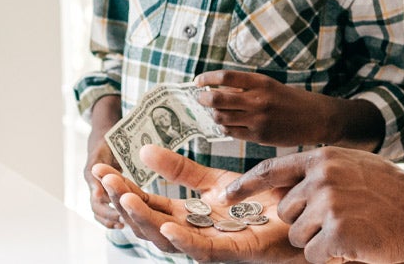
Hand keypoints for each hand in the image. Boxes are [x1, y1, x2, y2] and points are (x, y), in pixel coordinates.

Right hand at [85, 94, 124, 228]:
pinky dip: (109, 216)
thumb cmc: (108, 139)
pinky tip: (122, 222)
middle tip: (123, 222)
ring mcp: (94, 186)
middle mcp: (91, 181)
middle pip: (95, 206)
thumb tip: (101, 188)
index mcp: (92, 172)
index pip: (96, 195)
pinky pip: (101, 207)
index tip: (118, 215)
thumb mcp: (108, 145)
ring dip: (108, 219)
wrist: (102, 137)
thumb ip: (104, 162)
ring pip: (97, 209)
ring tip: (123, 225)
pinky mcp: (100, 189)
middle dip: (109, 216)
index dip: (106, 208)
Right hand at [93, 145, 303, 262]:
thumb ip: (180, 168)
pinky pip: (202, 250)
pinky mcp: (234, 253)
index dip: (122, 188)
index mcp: (187, 216)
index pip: (146, 203)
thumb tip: (143, 150)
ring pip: (167, 238)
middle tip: (103, 178)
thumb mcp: (215, 179)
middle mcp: (193, 233)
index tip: (100, 169)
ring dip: (143, 219)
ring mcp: (211, 245)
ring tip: (125, 198)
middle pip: (147, 223)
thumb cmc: (264, 201)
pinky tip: (167, 225)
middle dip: (122, 202)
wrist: (303, 212)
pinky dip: (182, 240)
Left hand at [194, 70, 352, 147]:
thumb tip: (217, 89)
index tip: (198, 80)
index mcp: (261, 83)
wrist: (317, 118)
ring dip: (213, 114)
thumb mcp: (271, 86)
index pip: (226, 77)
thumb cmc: (292, 100)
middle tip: (199, 97)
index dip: (207, 78)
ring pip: (222, 117)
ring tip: (214, 112)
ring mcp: (258, 120)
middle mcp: (258, 100)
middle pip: (218, 98)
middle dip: (203, 98)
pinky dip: (224, 127)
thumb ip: (246, 87)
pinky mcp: (259, 136)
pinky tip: (226, 124)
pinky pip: (232, 132)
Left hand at [226, 147, 403, 263]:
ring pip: (298, 235)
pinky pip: (314, 255)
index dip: (246, 184)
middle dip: (305, 223)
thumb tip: (286, 184)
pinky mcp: (338, 232)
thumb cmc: (393, 193)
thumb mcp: (354, 167)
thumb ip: (320, 171)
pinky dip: (331, 257)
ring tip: (351, 229)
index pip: (271, 170)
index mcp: (323, 158)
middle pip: (285, 212)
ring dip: (319, 240)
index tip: (224, 194)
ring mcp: (329, 205)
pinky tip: (355, 244)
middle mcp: (321, 178)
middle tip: (340, 220)